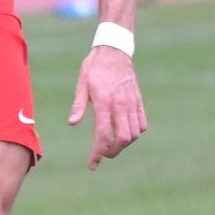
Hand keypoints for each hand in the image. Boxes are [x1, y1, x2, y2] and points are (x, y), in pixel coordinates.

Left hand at [68, 46, 147, 170]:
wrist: (114, 50)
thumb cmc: (95, 67)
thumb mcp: (82, 83)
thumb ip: (78, 105)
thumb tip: (72, 123)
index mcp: (104, 101)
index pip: (103, 134)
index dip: (98, 152)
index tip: (93, 164)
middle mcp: (121, 104)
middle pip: (123, 138)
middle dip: (112, 151)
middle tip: (102, 154)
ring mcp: (132, 103)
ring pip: (134, 133)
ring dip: (124, 144)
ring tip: (112, 145)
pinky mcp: (138, 101)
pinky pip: (142, 124)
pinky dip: (135, 133)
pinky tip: (124, 133)